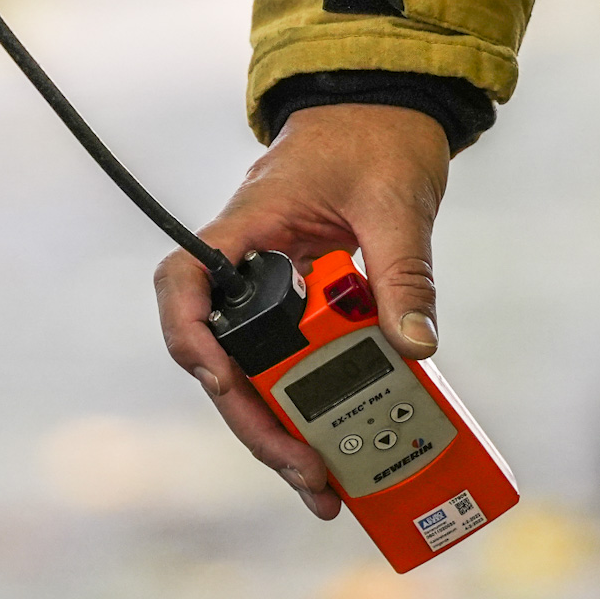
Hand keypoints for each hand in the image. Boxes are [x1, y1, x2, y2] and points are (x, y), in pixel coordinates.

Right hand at [155, 102, 450, 518]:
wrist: (388, 108)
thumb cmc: (377, 138)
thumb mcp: (396, 202)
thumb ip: (404, 273)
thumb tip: (416, 346)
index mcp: (247, 227)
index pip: (184, 282)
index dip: (189, 336)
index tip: (222, 379)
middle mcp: (248, 268)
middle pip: (224, 362)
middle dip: (257, 425)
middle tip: (306, 473)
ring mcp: (273, 294)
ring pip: (258, 377)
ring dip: (283, 434)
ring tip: (325, 490)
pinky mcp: (305, 309)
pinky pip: (297, 367)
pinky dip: (315, 411)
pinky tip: (344, 454)